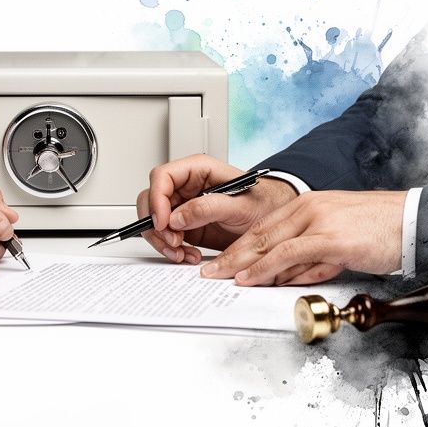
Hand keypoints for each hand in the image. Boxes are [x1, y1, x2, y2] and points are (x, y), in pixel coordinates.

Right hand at [136, 154, 297, 263]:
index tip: (163, 222)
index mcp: (197, 170)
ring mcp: (183, 207)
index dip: (157, 199)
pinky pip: (166, 238)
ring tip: (182, 253)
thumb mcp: (240, 205)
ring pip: (154, 221)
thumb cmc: (264, 204)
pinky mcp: (184, 227)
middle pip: (151, 200)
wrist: (276, 225)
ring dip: (163, 241)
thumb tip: (176, 217)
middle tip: (173, 242)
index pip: (162, 177)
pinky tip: (189, 256)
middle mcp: (186, 187)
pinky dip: (172, 250)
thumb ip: (208, 208)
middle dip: (156, 225)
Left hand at [200, 190, 405, 285]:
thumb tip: (285, 277)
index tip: (221, 258)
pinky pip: (287, 255)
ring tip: (219, 277)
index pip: (264, 226)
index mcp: (308, 204)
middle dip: (229, 254)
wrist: (413, 222)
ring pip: (267, 243)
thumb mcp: (337, 240)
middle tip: (208, 270)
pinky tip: (249, 279)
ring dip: (239, 263)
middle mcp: (308, 207)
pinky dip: (264, 269)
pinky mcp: (329, 237)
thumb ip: (310, 256)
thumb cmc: (379, 232)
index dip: (239, 244)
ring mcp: (317, 221)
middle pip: (258, 233)